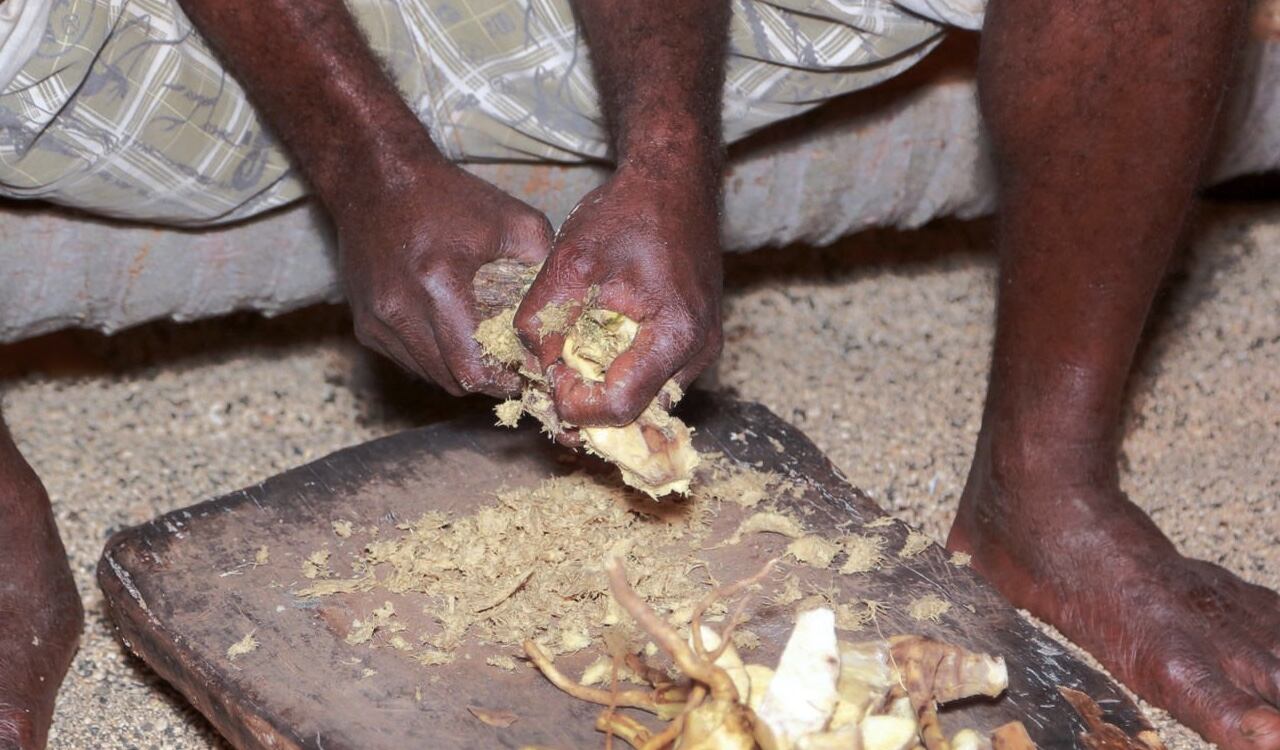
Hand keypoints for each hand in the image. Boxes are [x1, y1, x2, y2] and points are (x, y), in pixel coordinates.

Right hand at [337, 160, 552, 396]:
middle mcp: (399, 309)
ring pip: (428, 375)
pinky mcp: (364, 324)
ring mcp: (376, 320)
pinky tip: (451, 335)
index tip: (526, 374)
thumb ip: (543, 264)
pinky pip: (406, 360)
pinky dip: (432, 358)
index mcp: (438, 285)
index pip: (473, 368)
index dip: (504, 382)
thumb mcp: (511, 219)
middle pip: (451, 380)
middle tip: (511, 368)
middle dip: (486, 381)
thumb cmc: (446, 195)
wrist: (375, 178)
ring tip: (484, 352)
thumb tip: (563, 308)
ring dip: (458, 371)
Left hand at [514, 162, 723, 425]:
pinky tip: (597, 352)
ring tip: (572, 365)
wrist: (673, 180)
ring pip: (648, 400)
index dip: (575, 406)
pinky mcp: (699, 340)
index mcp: (676, 335)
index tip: (547, 380)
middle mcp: (700, 351)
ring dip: (607, 392)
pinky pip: (658, 378)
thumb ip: (543, 318)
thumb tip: (531, 366)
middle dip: (590, 406)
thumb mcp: (571, 261)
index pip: (621, 407)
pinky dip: (624, 375)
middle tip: (553, 382)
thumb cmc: (629, 213)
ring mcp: (704, 348)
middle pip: (638, 413)